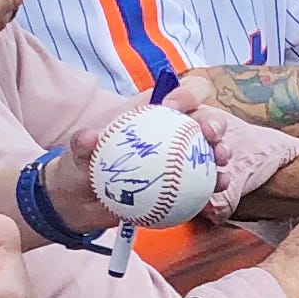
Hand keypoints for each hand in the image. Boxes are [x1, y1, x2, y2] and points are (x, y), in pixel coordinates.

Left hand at [67, 75, 243, 227]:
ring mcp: (181, 160)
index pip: (179, 94)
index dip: (185, 94)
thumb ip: (82, 143)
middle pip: (204, 119)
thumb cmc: (82, 167)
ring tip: (220, 161)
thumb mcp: (77, 152)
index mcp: (152, 115)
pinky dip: (215, 183)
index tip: (173, 109)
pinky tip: (218, 187)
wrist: (81, 203)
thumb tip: (90, 138)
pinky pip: (205, 183)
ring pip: (212, 150)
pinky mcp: (183, 186)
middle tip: (208, 135)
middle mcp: (173, 134)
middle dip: (213, 122)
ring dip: (221, 152)